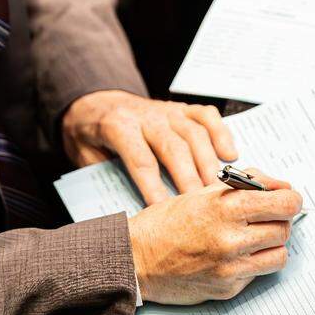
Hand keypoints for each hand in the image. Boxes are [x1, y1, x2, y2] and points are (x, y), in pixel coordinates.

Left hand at [61, 90, 237, 204]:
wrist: (93, 101)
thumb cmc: (91, 135)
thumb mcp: (83, 155)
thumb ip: (102, 175)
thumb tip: (123, 207)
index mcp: (118, 126)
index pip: (141, 159)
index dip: (154, 187)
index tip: (164, 212)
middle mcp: (147, 115)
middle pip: (173, 148)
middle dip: (190, 180)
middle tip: (203, 208)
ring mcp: (166, 110)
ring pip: (194, 133)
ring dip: (209, 163)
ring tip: (220, 191)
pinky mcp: (181, 108)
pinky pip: (206, 116)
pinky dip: (221, 133)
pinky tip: (230, 154)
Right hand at [128, 168, 301, 303]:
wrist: (138, 258)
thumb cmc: (166, 222)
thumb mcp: (202, 192)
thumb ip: (243, 186)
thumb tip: (279, 186)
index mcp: (225, 207)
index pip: (283, 202)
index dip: (291, 198)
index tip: (288, 197)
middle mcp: (230, 238)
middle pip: (284, 228)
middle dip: (281, 220)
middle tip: (269, 216)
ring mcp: (231, 267)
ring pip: (280, 254)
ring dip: (273, 243)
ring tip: (256, 236)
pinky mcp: (229, 287)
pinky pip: (259, 273)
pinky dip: (256, 262)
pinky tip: (238, 254)